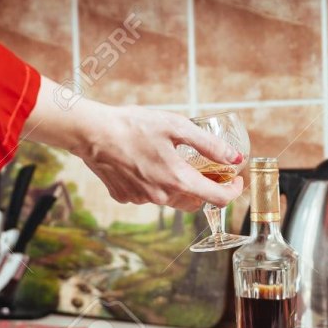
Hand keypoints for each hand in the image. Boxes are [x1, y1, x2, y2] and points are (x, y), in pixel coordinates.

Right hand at [69, 101, 243, 210]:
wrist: (92, 133)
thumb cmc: (133, 125)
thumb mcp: (177, 127)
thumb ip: (209, 145)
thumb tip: (234, 158)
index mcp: (177, 180)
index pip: (217, 199)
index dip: (233, 191)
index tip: (235, 180)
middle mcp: (160, 197)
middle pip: (194, 202)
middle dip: (205, 188)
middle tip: (205, 168)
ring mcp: (140, 200)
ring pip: (170, 199)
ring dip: (177, 185)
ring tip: (169, 159)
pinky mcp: (124, 197)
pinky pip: (147, 195)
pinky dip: (153, 183)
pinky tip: (144, 163)